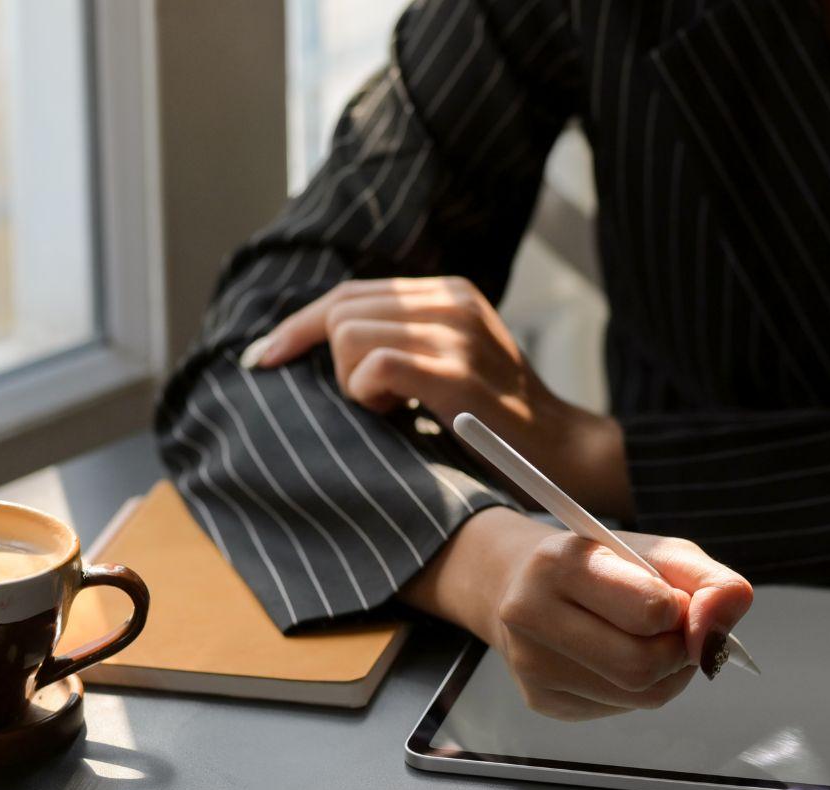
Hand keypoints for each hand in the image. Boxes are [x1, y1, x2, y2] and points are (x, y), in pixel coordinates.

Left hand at [241, 276, 631, 519]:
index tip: (263, 357)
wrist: (566, 456)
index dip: (298, 326)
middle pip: (340, 309)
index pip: (349, 294)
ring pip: (348, 335)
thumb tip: (322, 343)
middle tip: (356, 403)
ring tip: (392, 410)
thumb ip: (401, 342)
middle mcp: (451, 302)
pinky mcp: (455, 373)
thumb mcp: (451, 364)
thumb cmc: (497, 427)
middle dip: (323, 358)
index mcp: (448, 294)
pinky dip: (368, 394)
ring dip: (352, 383)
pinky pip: (373, 366)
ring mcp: (455, 334)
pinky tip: (396, 415)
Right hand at [402, 509, 753, 720]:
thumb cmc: (599, 564)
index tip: (676, 601)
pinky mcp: (541, 700)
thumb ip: (708, 582)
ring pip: (638, 696)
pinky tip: (619, 661)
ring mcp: (531, 665)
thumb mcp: (656, 552)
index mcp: (560, 562)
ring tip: (650, 643)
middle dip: (677, 652)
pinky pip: (620, 710)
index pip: (651, 610)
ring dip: (667, 674)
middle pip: (643, 666)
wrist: (519, 584)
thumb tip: (722, 632)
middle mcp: (531, 614)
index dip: (681, 612)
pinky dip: (640, 690)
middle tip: (671, 630)